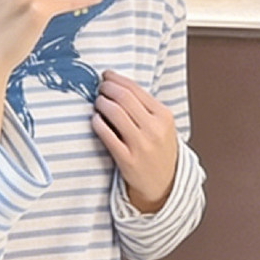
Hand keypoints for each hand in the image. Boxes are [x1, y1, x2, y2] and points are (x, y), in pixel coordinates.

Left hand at [92, 70, 177, 212]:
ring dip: (101, 103)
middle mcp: (154, 129)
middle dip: (106, 88)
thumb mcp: (161, 125)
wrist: (164, 183)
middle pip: (123, 97)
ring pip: (114, 112)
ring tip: (97, 103)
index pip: (135, 89)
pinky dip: (97, 123)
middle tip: (99, 88)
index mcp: (163, 116)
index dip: (116, 79)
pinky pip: (106, 135)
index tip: (106, 76)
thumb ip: (144, 107)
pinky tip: (95, 120)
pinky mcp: (127, 159)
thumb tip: (116, 84)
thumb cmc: (159, 150)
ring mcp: (141, 145)